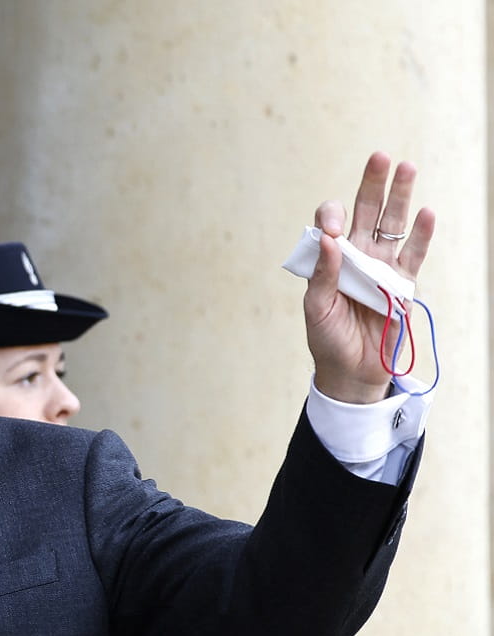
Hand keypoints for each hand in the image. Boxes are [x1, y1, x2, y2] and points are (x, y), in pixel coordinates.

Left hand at [303, 151, 436, 403]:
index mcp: (330, 260)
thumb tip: (331, 240)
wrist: (351, 371)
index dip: (332, 218)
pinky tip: (426, 213)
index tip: (333, 229)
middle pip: (367, 213)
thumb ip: (322, 275)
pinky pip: (414, 255)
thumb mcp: (316, 308)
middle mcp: (357, 257)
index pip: (332, 225)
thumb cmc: (327, 339)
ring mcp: (382, 267)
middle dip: (373, 185)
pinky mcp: (403, 284)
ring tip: (407, 168)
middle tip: (380, 156)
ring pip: (393, 226)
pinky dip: (421, 235)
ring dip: (400, 198)